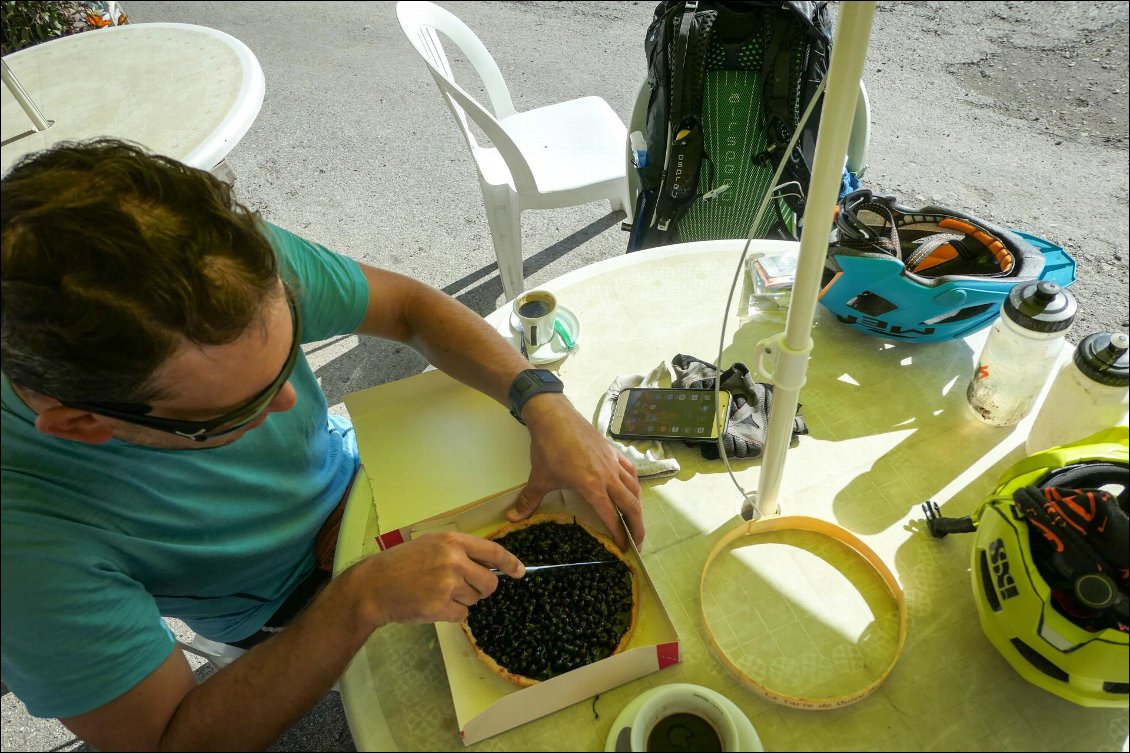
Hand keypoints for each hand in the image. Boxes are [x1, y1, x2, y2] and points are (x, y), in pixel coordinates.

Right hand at [359, 531, 524, 626]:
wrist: (374, 586)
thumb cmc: (400, 564)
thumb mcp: (430, 544)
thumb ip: (457, 551)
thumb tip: (487, 564)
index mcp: (452, 541)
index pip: (493, 551)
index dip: (510, 563)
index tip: (519, 571)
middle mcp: (454, 561)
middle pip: (489, 582)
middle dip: (481, 589)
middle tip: (461, 588)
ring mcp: (449, 584)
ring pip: (474, 599)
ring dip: (461, 600)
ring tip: (436, 592)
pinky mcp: (442, 606)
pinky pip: (462, 615)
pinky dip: (451, 614)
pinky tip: (433, 605)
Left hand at [511, 394, 643, 549]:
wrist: (554, 416)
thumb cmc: (548, 448)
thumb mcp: (538, 478)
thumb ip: (529, 501)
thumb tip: (512, 518)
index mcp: (592, 487)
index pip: (611, 516)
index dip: (619, 534)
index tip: (624, 549)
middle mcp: (608, 476)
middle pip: (631, 505)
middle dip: (637, 527)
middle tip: (638, 543)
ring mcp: (612, 462)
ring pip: (634, 488)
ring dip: (638, 506)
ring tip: (637, 519)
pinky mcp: (612, 451)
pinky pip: (630, 471)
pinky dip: (634, 484)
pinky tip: (632, 489)